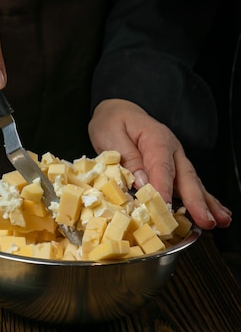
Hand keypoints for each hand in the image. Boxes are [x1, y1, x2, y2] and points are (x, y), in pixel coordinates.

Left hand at [88, 99, 231, 229]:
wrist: (117, 110)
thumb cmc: (113, 122)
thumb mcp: (112, 136)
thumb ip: (127, 158)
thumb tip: (141, 181)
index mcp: (156, 139)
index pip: (162, 168)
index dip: (164, 190)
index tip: (165, 209)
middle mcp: (171, 149)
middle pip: (186, 176)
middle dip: (196, 201)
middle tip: (206, 221)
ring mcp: (175, 158)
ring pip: (192, 182)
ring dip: (206, 203)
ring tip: (220, 221)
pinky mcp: (173, 166)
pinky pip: (188, 183)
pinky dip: (201, 199)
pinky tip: (212, 212)